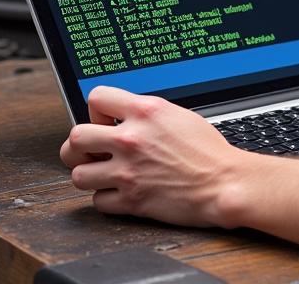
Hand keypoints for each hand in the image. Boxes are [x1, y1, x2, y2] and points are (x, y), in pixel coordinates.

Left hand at [59, 86, 251, 226]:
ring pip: (78, 174)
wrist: (223, 182)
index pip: (96, 97)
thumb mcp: (178, 115)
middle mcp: (132, 139)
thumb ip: (146, 114)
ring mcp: (128, 171)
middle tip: (94, 151)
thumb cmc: (208, 150)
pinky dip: (106, 198)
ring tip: (105, 173)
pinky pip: (97, 201)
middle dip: (80, 146)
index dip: (97, 110)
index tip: (104, 121)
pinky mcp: (130, 200)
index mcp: (146, 111)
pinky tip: (121, 191)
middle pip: (75, 137)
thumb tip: (122, 117)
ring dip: (90, 174)